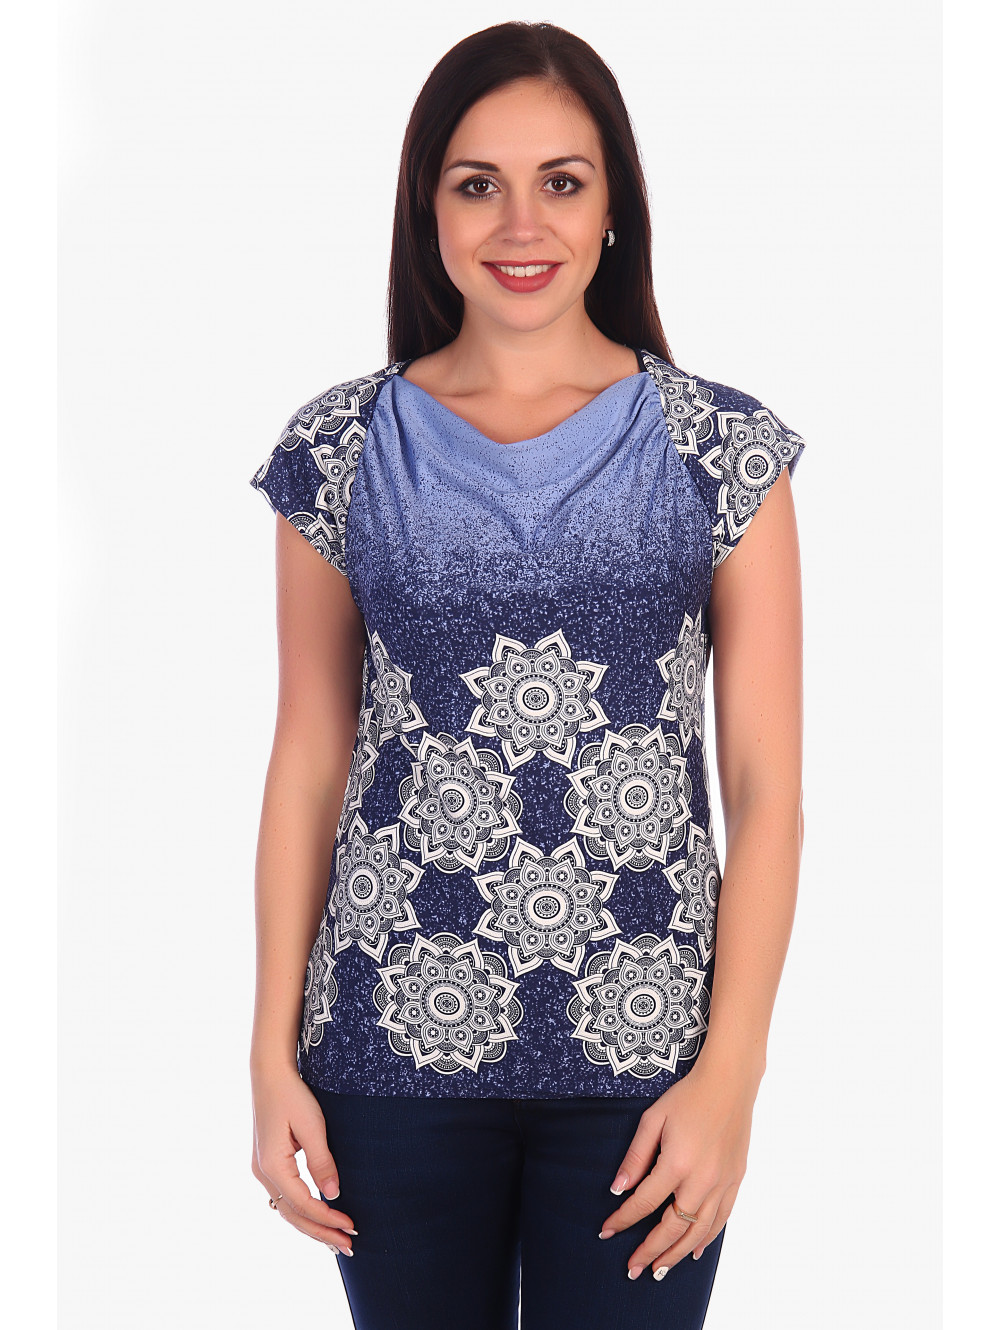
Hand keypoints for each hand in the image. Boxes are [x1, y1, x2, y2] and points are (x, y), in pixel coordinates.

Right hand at [251, 1061, 357, 1255]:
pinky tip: (317, 1217)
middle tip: (348, 1246)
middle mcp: (262, 1172)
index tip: (351, 1226)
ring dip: (311, 1226)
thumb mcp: (311, 1125)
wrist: (270, 1073)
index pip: (303, 1204)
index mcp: (271, 1165)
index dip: (328, 1219)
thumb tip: (333, 1195)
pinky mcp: (267, 1162)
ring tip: (336, 1240)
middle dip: (321, 1233)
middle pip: (292, 1215)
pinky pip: (285, 1197)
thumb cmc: (292, 1094)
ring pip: (287, 1209)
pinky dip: (302, 1211)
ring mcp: (262, 1169)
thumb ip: (322, 1161)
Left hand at [597, 1061, 755, 1278]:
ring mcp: (722, 1183)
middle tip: (632, 1268)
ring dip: (677, 1254)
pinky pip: (721, 1220)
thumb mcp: (653, 1119)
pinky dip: (706, 1240)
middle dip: (650, 1251)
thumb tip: (617, 1190)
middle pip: (672, 1227)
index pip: (644, 1202)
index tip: (606, 1232)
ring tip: (659, 1270)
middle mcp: (702, 1179)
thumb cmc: (687, 1097)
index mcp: (676, 1163)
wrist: (729, 1084)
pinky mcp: (736, 1181)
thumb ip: (635, 1157)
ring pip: (698, 1232)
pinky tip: (693, 1253)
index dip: (623, 1220)